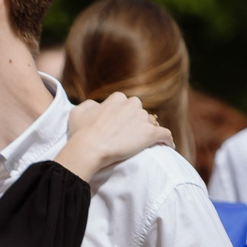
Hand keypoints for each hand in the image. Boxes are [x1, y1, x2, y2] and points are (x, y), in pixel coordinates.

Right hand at [53, 92, 172, 181]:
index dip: (122, 115)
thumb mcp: (78, 112)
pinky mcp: (150, 134)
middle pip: (139, 112)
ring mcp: (142, 119)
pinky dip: (167, 140)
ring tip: (144, 144)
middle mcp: (132, 104)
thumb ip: (90, 105)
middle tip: (129, 136)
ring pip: (150, 123)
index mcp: (118, 98)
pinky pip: (165, 135)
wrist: (89, 149)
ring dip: (147, 131)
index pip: (125, 103)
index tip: (119, 125)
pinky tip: (169, 146)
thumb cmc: (81, 132)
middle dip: (136, 121)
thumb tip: (97, 105)